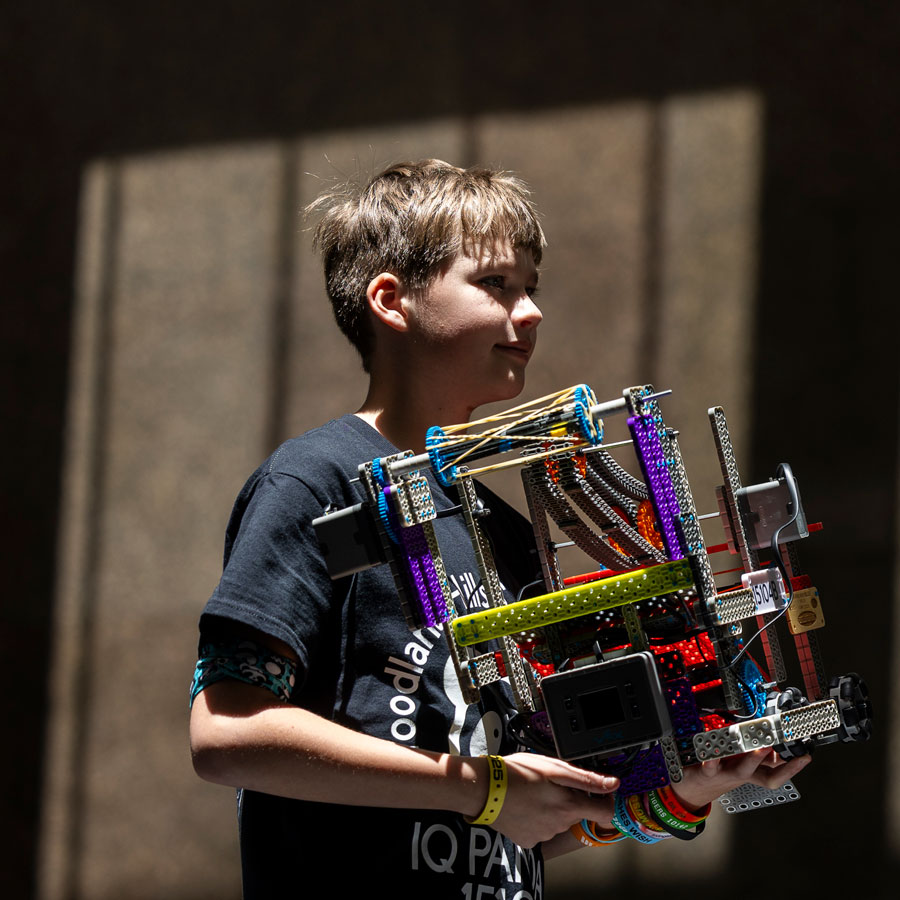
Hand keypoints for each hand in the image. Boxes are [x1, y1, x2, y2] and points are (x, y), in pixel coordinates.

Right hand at [489, 753, 618, 847]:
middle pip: (577, 812)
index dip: (605, 801)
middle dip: (570, 798)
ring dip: (551, 808)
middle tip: (551, 783)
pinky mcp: (529, 840)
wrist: (484, 790)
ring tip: (533, 792)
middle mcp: (559, 825)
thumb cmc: (517, 774)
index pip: (605, 813)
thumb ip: (587, 779)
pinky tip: (525, 805)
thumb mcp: (554, 768)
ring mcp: (544, 835)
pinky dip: (537, 818)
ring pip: (557, 820)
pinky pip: (541, 828)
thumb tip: (613, 784)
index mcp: (569, 806)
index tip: (598, 792)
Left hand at [671, 748, 811, 811]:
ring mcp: (725, 775)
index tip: (806, 757)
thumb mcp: (738, 764)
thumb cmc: (717, 770)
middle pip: (766, 776)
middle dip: (781, 766)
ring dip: (752, 760)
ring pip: (742, 771)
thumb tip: (770, 741)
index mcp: (751, 772)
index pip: (777, 771)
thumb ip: (754, 755)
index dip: (793, 768)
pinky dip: (711, 758)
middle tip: (793, 752)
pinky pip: (709, 766)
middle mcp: (741, 775)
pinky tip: (712, 747)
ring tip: (759, 747)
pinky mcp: (706, 772)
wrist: (690, 790)